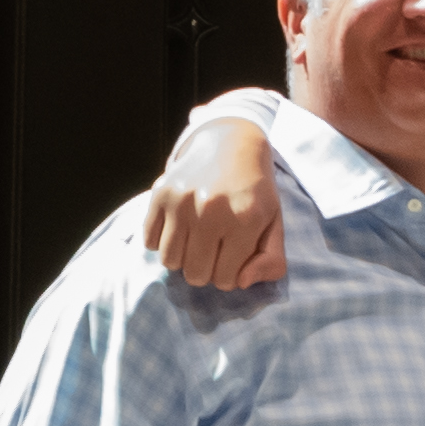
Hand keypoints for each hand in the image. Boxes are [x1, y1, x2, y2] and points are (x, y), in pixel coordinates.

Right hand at [142, 119, 286, 288]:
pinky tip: (179, 227)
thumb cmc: (255, 190)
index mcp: (246, 219)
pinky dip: (161, 242)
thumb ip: (272, 261)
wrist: (231, 143)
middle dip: (206, 270)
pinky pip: (149, 241)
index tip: (233, 256)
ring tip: (196, 240)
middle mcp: (212, 210)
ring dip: (183, 258)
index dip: (231, 274)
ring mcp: (182, 200)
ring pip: (170, 262)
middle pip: (195, 274)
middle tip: (214, 249)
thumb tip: (241, 283)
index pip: (227, 280)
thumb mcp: (275, 223)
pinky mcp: (160, 193)